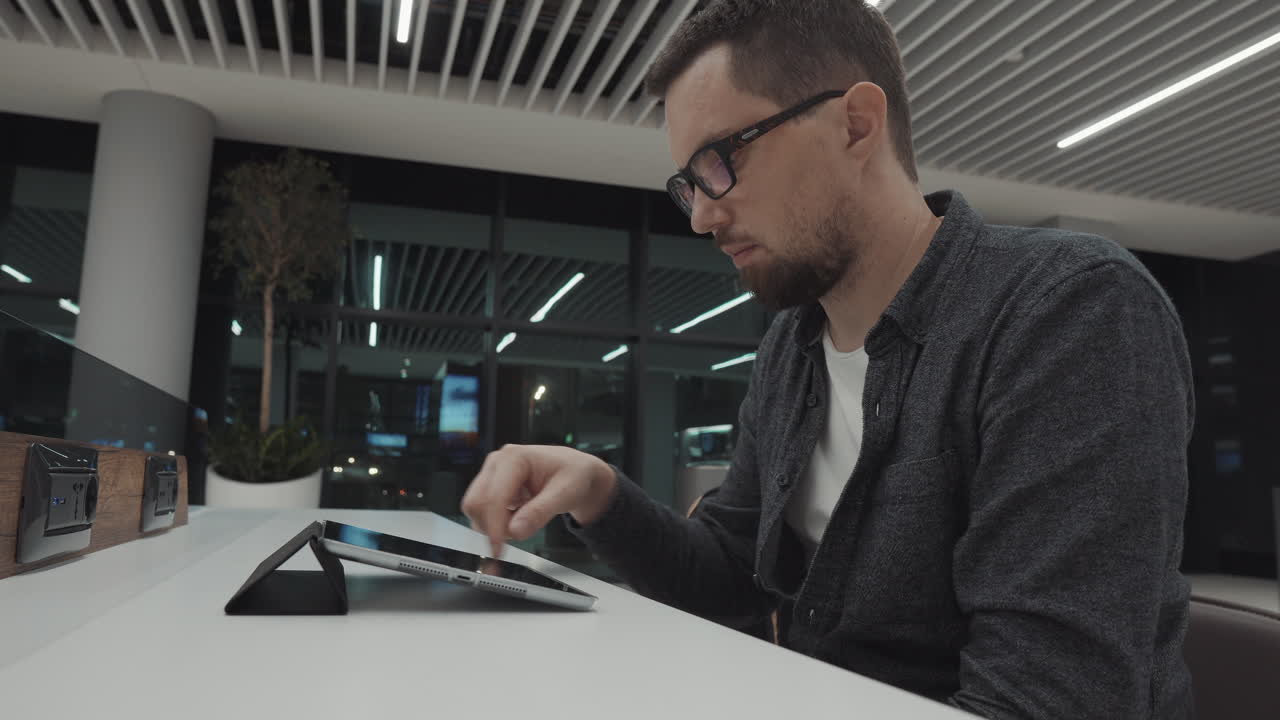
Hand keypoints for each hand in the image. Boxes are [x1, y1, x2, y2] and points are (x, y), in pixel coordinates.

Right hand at [461, 444, 616, 557]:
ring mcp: (492, 475)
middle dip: (491, 527)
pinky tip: (520, 518)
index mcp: (514, 458)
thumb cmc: (574, 475)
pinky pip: (484, 513)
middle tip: (515, 540)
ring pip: (476, 510)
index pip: (494, 497)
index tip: (498, 551)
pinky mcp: (491, 488)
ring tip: (526, 522)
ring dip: (495, 526)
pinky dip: (497, 524)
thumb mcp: (566, 493)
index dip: (494, 526)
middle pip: (476, 503)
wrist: (576, 472)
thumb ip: (540, 512)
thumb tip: (515, 531)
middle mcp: (497, 463)